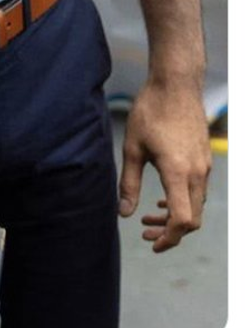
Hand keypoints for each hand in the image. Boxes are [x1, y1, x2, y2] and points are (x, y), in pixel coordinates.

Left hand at [117, 79, 210, 250]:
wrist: (176, 83)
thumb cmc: (151, 110)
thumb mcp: (132, 147)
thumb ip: (129, 183)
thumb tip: (124, 213)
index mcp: (178, 173)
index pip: (182, 221)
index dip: (169, 238)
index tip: (152, 244)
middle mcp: (197, 173)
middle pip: (192, 219)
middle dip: (170, 232)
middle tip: (146, 234)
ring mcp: (204, 165)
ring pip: (196, 205)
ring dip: (175, 216)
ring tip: (148, 217)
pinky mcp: (204, 158)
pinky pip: (198, 190)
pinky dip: (182, 200)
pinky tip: (162, 198)